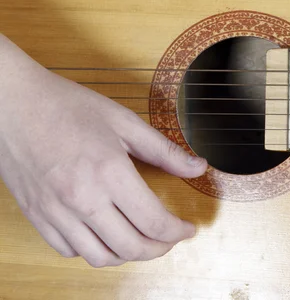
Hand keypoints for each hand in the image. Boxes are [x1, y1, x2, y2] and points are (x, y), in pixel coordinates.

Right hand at [0, 34, 206, 267]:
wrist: (13, 103)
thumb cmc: (68, 106)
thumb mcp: (124, 121)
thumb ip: (165, 150)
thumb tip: (199, 167)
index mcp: (109, 172)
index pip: (154, 221)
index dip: (178, 232)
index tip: (188, 228)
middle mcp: (82, 198)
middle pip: (131, 247)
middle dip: (160, 249)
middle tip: (171, 239)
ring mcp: (56, 211)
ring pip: (99, 257)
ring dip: (128, 255)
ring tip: (141, 240)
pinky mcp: (37, 215)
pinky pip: (69, 250)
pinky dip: (93, 250)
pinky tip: (105, 234)